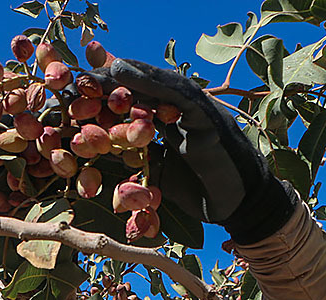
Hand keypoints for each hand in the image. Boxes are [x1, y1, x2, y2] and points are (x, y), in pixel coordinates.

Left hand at [103, 58, 298, 243]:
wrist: (241, 205)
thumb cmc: (204, 193)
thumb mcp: (162, 177)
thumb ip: (141, 164)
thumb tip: (110, 162)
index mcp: (174, 124)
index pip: (141, 102)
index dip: (115, 93)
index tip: (84, 89)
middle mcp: (185, 113)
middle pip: (149, 89)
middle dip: (118, 79)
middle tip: (87, 72)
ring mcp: (199, 112)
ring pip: (164, 86)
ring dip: (135, 74)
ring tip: (108, 67)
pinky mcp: (209, 118)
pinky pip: (180, 96)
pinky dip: (154, 83)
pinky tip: (128, 74)